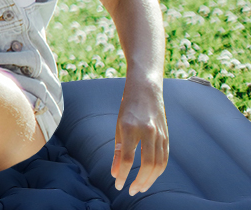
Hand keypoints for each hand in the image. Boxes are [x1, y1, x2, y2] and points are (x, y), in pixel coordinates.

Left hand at [113, 79, 167, 195]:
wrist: (146, 90)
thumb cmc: (128, 109)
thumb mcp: (118, 127)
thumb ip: (117, 151)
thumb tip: (115, 173)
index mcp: (131, 129)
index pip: (127, 159)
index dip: (123, 175)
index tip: (118, 185)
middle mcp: (148, 132)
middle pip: (147, 165)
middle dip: (140, 181)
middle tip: (132, 191)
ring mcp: (160, 134)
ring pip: (159, 164)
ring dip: (150, 179)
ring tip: (141, 187)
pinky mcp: (167, 136)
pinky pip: (164, 157)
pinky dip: (158, 170)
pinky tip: (150, 176)